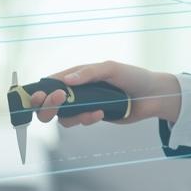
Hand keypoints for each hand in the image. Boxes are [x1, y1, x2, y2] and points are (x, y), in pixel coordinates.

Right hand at [28, 60, 180, 127]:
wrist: (152, 96)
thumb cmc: (133, 76)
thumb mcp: (111, 69)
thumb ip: (89, 73)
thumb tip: (67, 81)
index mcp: (78, 74)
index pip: (51, 81)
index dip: (40, 90)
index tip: (37, 96)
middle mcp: (77, 89)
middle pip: (49, 103)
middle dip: (48, 106)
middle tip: (58, 103)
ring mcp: (83, 104)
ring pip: (62, 116)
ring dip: (72, 116)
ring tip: (91, 110)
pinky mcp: (92, 116)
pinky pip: (79, 122)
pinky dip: (86, 119)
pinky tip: (101, 113)